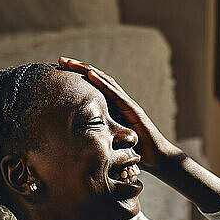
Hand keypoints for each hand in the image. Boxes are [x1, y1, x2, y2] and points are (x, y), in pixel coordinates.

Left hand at [58, 56, 180, 170]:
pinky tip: (91, 75)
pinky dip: (102, 83)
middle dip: (79, 68)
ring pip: (106, 82)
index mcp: (113, 107)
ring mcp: (127, 104)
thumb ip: (97, 136)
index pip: (94, 87)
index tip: (61, 71)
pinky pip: (116, 94)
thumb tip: (74, 142)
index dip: (79, 78)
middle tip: (61, 60)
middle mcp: (120, 101)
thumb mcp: (110, 142)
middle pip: (98, 79)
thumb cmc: (134, 152)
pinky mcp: (133, 110)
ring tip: (72, 63)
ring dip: (88, 70)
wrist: (158, 159)